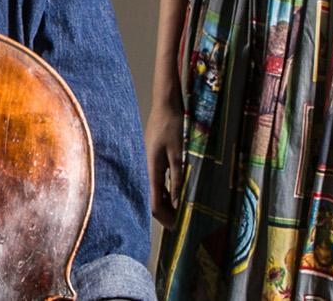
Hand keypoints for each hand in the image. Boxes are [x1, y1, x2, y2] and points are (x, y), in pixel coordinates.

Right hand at [146, 98, 184, 227]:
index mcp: (152, 169)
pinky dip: (168, 189)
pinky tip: (179, 191)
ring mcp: (150, 162)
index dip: (166, 218)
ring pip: (156, 189)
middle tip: (184, 222)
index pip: (154, 203)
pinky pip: (159, 179)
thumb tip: (178, 202)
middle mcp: (148, 168)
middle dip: (168, 213)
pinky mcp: (155, 157)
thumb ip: (178, 177)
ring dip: (169, 201)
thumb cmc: (173, 125)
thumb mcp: (179, 153)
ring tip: (184, 210)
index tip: (179, 228)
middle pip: (154, 198)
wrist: (165, 103)